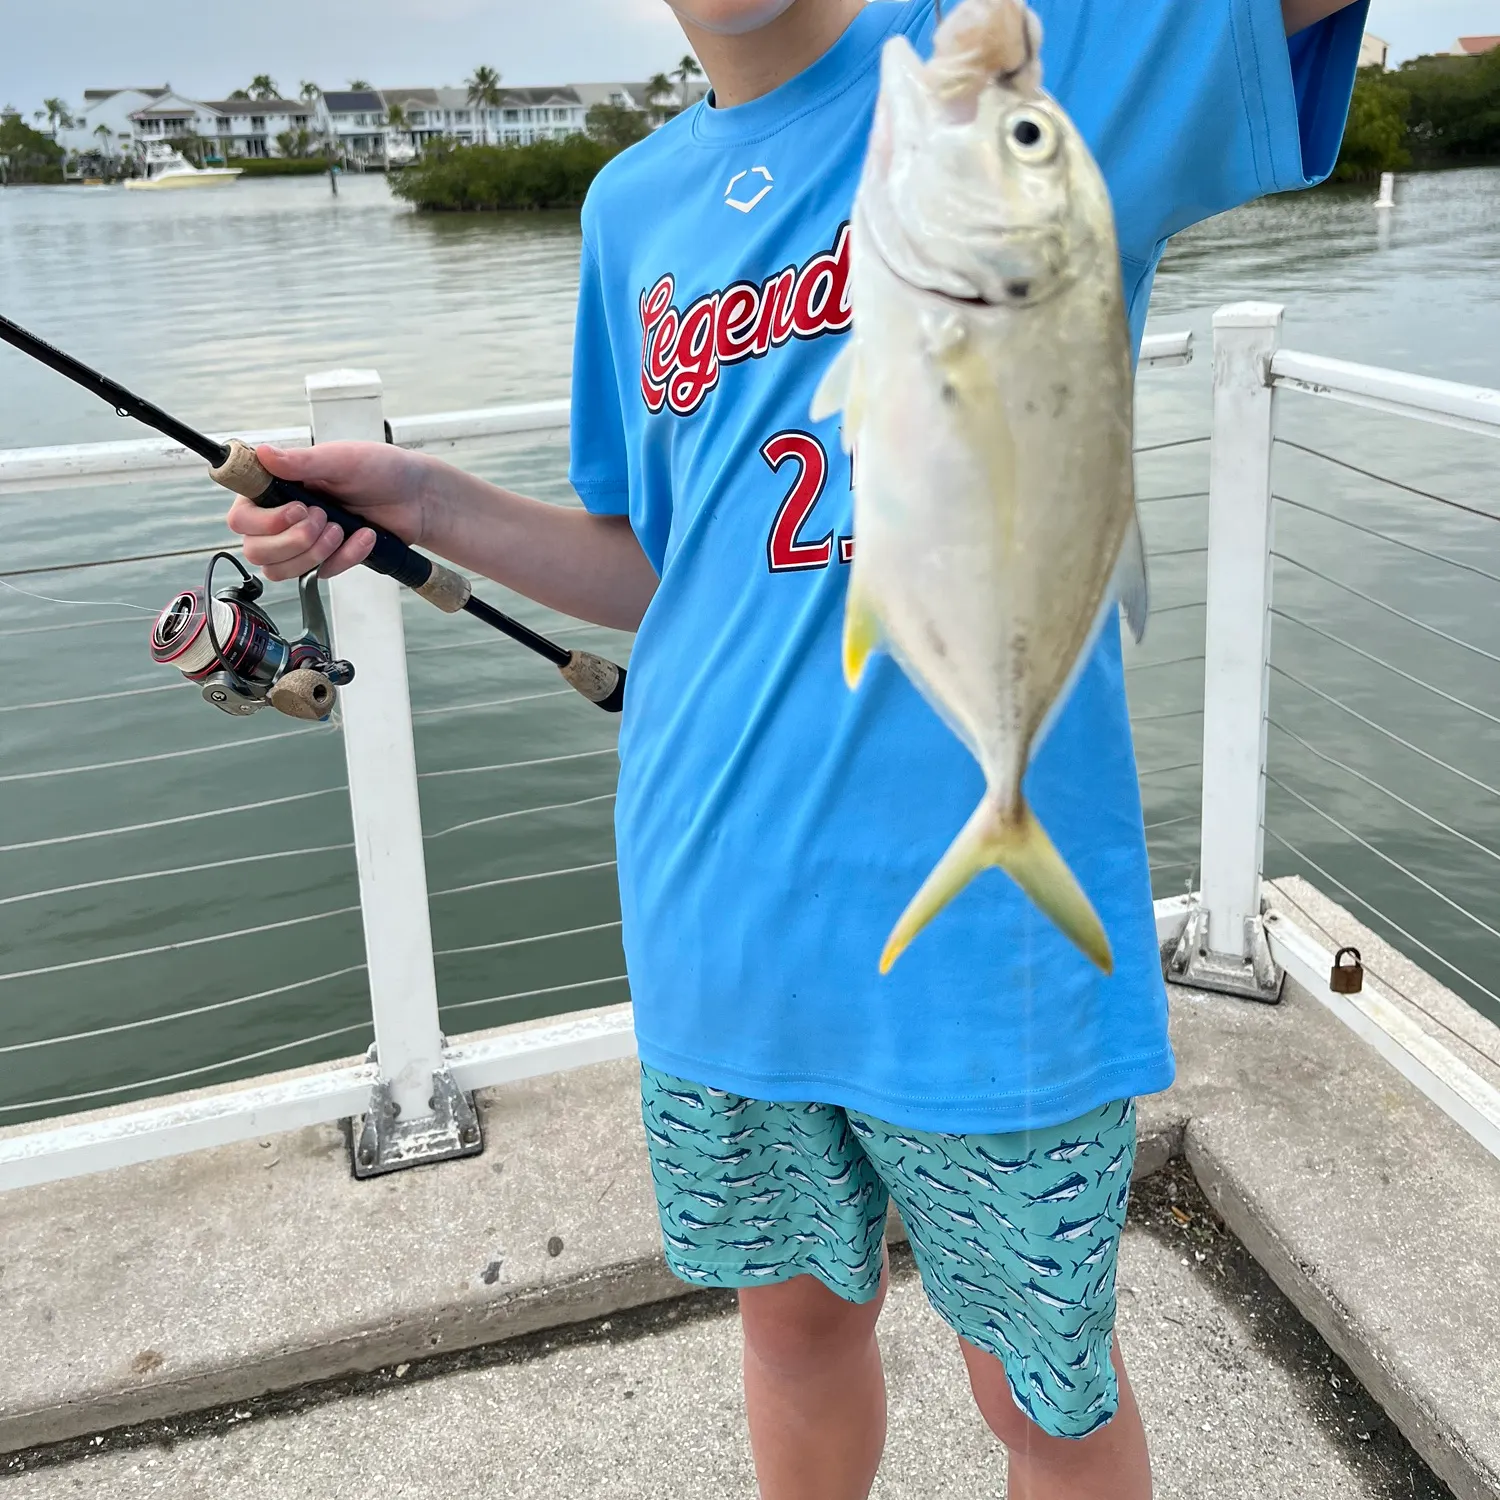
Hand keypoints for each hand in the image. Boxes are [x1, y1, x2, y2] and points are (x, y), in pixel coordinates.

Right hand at [226, 441, 431, 581]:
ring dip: (313, 553)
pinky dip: (345, 557)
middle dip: (292, 540)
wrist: (418, 498)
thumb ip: (303, 461)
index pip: (241, 516)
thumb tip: (264, 453)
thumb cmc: (381, 470)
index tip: (298, 508)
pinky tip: (364, 536)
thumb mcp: (343, 460)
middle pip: (255, 549)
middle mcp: (283, 516)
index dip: (262, 521)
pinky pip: (320, 573)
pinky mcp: (327, 560)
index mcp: (279, 488)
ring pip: (279, 570)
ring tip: (341, 529)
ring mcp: (303, 542)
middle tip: (323, 517)